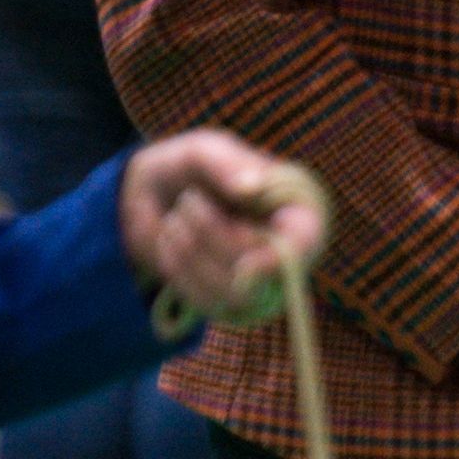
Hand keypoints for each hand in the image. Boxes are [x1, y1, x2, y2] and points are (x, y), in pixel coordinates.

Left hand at [120, 130, 325, 323]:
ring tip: (176, 218)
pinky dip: (177, 268)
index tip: (247, 264)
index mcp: (297, 214)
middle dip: (211, 232)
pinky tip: (171, 241)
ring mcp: (263, 288)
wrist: (154, 198)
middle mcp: (288, 257)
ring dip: (189, 248)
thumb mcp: (201, 151)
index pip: (305, 244)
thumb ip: (225, 162)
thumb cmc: (189, 171)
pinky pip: (207, 302)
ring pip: (232, 291)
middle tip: (188, 201)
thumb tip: (250, 187)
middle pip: (259, 269)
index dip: (281, 259)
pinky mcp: (232, 307)